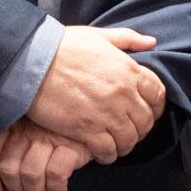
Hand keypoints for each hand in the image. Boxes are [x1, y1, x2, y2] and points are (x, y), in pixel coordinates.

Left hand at [0, 118, 94, 190]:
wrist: (94, 129)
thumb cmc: (61, 139)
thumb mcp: (32, 150)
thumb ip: (15, 173)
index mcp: (13, 126)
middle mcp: (27, 129)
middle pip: (8, 169)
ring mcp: (48, 136)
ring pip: (30, 174)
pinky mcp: (69, 145)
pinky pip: (55, 175)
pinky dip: (57, 188)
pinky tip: (61, 186)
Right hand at [26, 26, 164, 162]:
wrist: (32, 61)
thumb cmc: (62, 46)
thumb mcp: (98, 35)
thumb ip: (127, 39)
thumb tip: (151, 42)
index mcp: (129, 69)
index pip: (158, 94)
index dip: (155, 106)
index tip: (147, 111)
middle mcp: (123, 93)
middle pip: (146, 121)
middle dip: (140, 128)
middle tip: (129, 131)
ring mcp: (107, 113)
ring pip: (129, 139)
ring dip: (124, 144)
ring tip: (115, 144)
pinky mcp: (88, 129)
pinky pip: (108, 151)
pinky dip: (107, 154)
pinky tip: (101, 151)